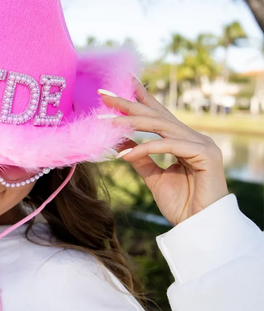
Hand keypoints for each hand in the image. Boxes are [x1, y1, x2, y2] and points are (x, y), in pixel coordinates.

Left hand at [98, 79, 228, 225]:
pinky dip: (145, 148)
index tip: (122, 82)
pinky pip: (169, 146)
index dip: (140, 97)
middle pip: (157, 115)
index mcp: (182, 140)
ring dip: (132, 122)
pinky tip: (125, 154)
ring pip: (162, 126)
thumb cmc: (181, 204)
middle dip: (129, 104)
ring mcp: (202, 144)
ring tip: (107, 122)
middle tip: (104, 94)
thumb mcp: (153, 177)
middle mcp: (193, 138)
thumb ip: (139, 157)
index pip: (158, 114)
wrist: (199, 228)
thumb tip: (118, 139)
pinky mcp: (206, 155)